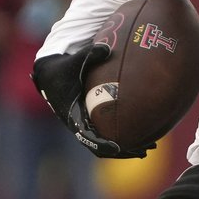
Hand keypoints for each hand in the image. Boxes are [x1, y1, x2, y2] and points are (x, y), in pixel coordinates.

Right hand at [30, 44, 149, 158]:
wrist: (49, 72)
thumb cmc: (63, 66)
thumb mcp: (75, 60)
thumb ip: (90, 54)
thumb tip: (106, 47)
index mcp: (73, 114)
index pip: (89, 137)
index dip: (104, 144)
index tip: (118, 147)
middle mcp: (78, 124)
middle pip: (101, 146)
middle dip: (122, 150)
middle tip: (144, 150)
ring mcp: (84, 124)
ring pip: (106, 143)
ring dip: (126, 147)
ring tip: (149, 147)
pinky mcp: (89, 121)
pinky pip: (107, 134)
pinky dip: (122, 137)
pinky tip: (144, 136)